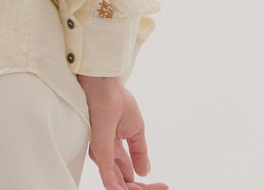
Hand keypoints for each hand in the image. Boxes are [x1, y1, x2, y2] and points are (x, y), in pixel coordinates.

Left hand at [76, 75, 168, 189]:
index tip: (163, 185)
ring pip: (116, 184)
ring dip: (134, 189)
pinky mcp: (100, 152)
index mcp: (112, 147)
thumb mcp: (135, 128)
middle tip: (160, 188)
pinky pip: (109, 178)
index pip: (126, 172)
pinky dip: (119, 189)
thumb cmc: (115, 98)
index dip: (143, 182)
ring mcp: (101, 154)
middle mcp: (105, 153)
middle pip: (122, 181)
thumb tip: (145, 171)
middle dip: (140, 188)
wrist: (105, 84)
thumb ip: (139, 151)